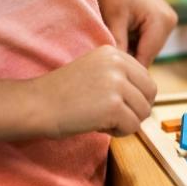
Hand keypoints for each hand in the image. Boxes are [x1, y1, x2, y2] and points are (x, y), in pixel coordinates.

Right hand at [35, 45, 156, 137]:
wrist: (36, 105)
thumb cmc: (62, 95)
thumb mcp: (94, 72)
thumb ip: (120, 77)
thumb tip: (149, 97)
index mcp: (113, 53)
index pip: (146, 79)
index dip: (134, 97)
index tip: (114, 104)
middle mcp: (117, 64)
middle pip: (150, 94)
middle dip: (135, 110)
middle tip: (111, 115)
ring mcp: (116, 84)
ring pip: (143, 112)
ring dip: (126, 122)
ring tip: (102, 119)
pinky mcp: (114, 106)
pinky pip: (133, 126)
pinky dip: (118, 132)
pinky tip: (98, 126)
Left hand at [92, 0, 177, 66]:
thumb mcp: (112, 20)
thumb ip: (118, 48)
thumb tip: (119, 73)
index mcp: (163, 22)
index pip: (145, 59)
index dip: (127, 70)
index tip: (108, 78)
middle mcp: (170, 22)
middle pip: (146, 55)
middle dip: (127, 58)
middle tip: (104, 60)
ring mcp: (166, 20)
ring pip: (144, 48)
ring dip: (127, 50)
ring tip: (107, 42)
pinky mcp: (158, 19)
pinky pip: (144, 39)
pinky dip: (129, 40)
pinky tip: (115, 33)